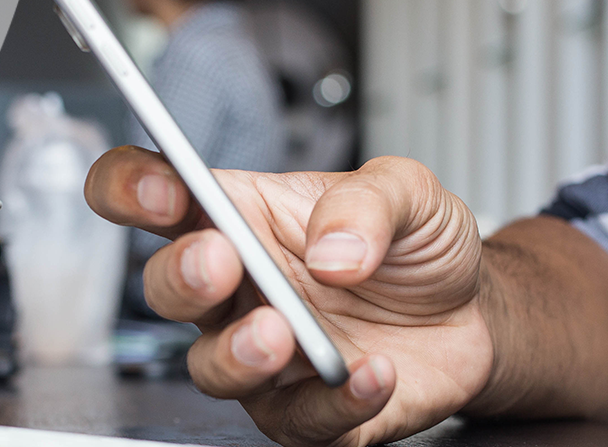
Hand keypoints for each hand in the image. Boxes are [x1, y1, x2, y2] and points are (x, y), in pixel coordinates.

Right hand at [85, 146, 491, 445]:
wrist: (473, 313)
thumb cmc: (416, 247)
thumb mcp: (408, 191)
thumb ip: (368, 201)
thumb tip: (331, 248)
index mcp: (242, 219)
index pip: (157, 196)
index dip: (133, 187)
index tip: (161, 190)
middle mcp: (240, 289)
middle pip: (167, 287)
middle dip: (180, 276)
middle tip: (219, 262)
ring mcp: (266, 355)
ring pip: (212, 368)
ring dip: (237, 353)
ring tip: (280, 333)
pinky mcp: (308, 410)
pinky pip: (300, 420)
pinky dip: (336, 402)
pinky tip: (372, 374)